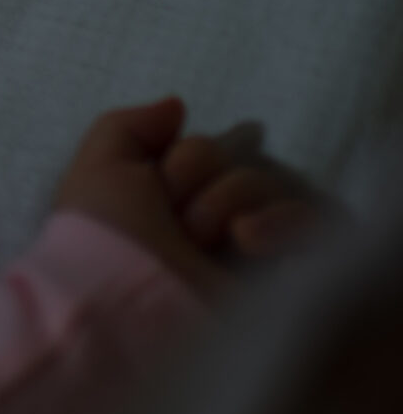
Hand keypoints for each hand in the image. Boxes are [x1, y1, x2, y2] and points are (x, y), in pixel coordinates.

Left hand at [52, 96, 330, 299]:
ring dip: (231, 198)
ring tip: (201, 237)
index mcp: (178, 206)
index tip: (158, 185)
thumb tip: (177, 105)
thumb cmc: (102, 238)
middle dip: (203, 176)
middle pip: (246, 162)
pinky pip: (315, 223)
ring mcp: (258, 256)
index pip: (213, 154)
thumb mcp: (97, 170)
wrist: (125, 307)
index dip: (189, 159)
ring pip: (277, 185)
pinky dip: (283, 221)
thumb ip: (129, 126)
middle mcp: (221, 229)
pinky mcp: (291, 280)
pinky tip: (248, 238)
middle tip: (177, 218)